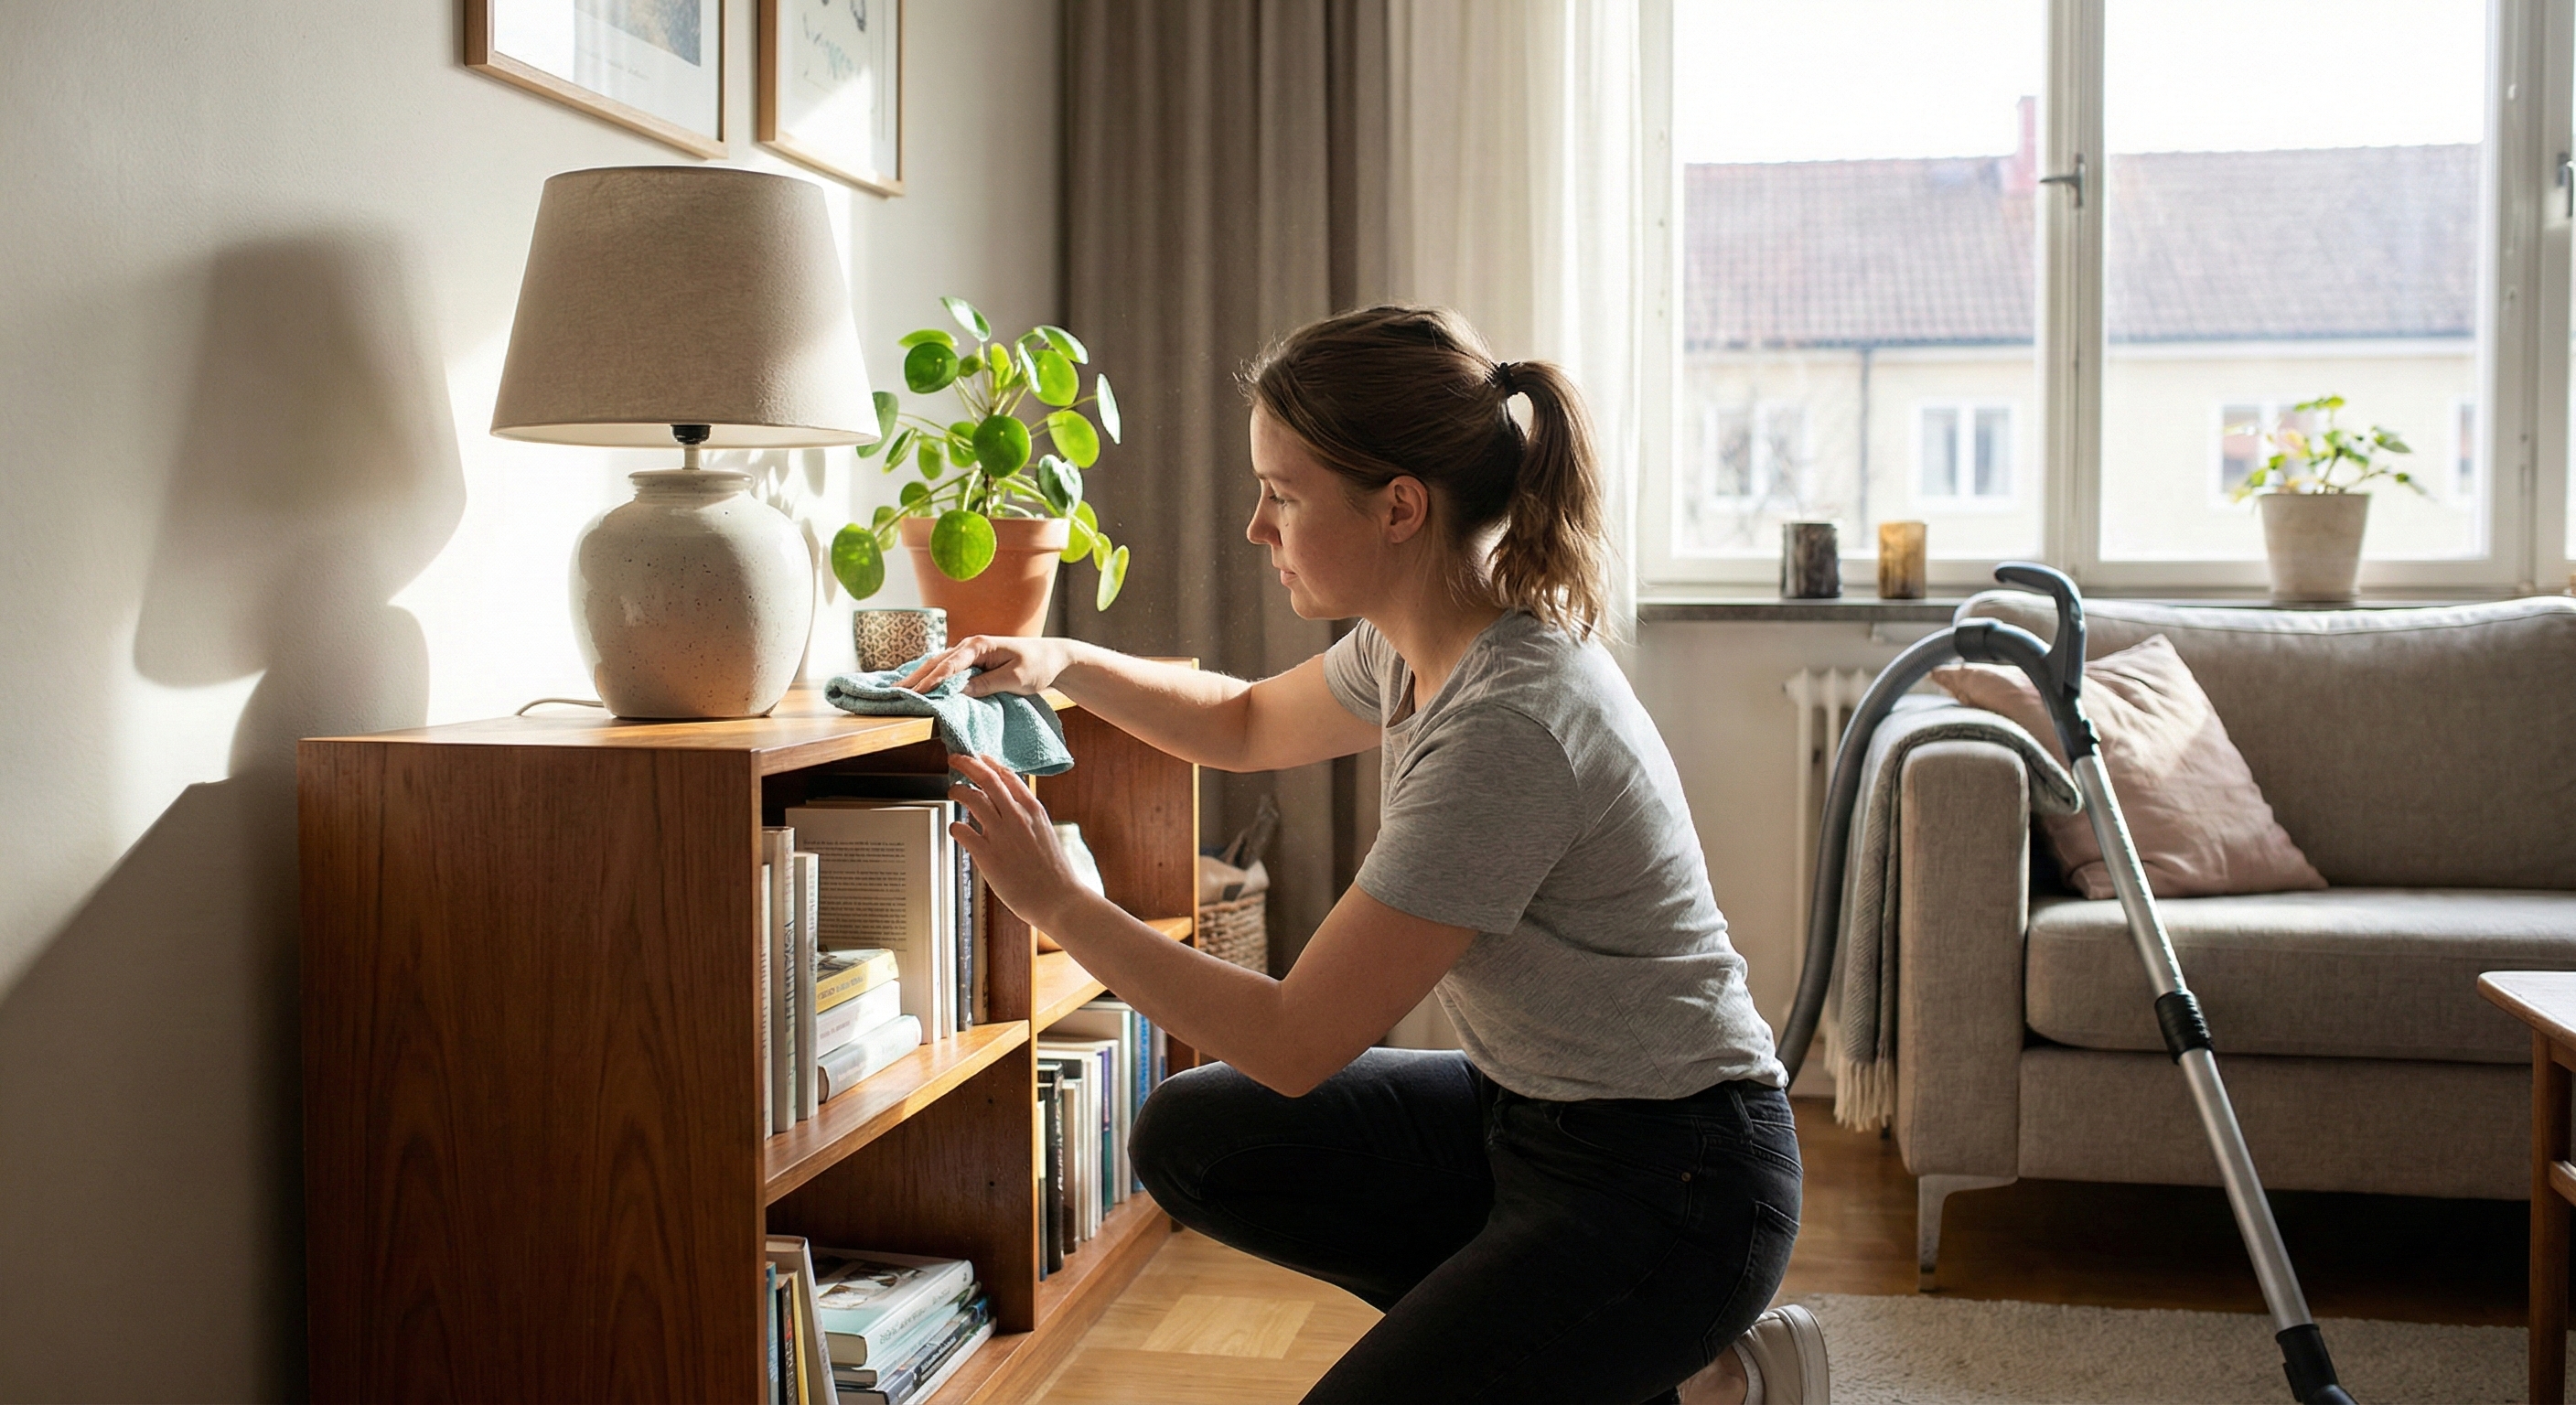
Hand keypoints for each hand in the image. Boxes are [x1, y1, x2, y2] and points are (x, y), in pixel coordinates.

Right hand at [898, 635, 1076, 697]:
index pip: (949, 665)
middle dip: (915, 678)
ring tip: (898, 692)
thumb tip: (958, 692)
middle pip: (936, 662)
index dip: (932, 681)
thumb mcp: (1015, 679)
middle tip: (894, 694)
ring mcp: (969, 653)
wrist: (1052, 657)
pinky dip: (930, 677)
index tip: (917, 694)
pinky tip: (917, 686)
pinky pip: (945, 669)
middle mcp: (969, 645)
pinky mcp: (971, 662)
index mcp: (979, 645)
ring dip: (918, 677)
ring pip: (937, 664)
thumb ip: (987, 684)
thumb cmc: (1037, 666)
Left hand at [944, 753, 1090, 933]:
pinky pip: (962, 831)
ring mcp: (1001, 835)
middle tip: (956, 758)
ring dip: (958, 790)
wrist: (1059, 899)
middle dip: (967, 763)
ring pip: (971, 798)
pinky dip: (955, 826)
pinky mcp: (988, 856)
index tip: (979, 757)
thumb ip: (1026, 817)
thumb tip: (1007, 807)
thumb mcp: (1044, 832)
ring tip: (953, 791)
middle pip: (986, 778)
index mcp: (1033, 809)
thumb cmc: (1053, 872)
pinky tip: (956, 829)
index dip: (989, 762)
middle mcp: (1017, 817)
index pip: (1007, 774)